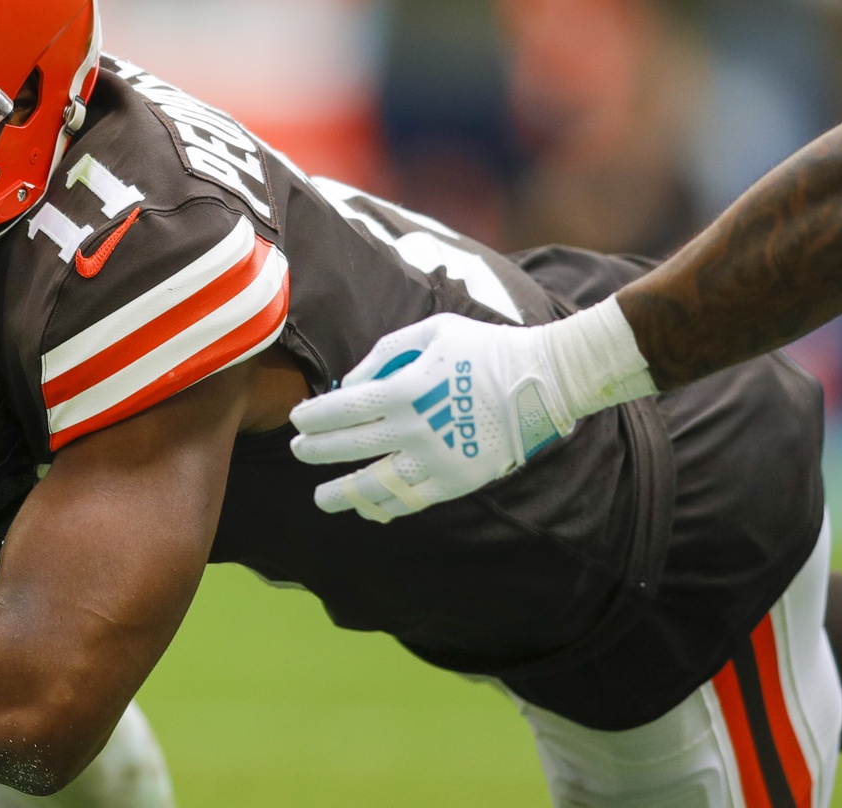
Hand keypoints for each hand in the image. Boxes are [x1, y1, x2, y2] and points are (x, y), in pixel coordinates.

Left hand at [288, 313, 574, 521]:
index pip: (342, 409)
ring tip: (322, 498)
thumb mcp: (430, 333)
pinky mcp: (458, 480)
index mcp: (404, 388)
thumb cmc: (483, 348)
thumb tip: (349, 384)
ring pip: (376, 484)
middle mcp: (414, 428)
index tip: (296, 421)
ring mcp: (436, 459)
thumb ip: (384, 354)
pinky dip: (386, 507)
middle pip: (350, 446)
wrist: (544, 380)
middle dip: (317, 450)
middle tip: (298, 452)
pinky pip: (412, 500)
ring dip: (343, 492)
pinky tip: (367, 509)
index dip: (314, 417)